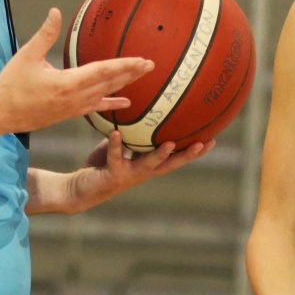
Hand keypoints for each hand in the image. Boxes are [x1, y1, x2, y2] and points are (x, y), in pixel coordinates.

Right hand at [0, 9, 152, 133]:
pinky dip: (111, 102)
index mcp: (67, 82)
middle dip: (132, 73)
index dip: (124, 65)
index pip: (103, 71)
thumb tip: (55, 11)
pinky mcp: (69, 114)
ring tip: (142, 77)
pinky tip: (124, 103)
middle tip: (151, 65)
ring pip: (105, 95)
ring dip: (124, 85)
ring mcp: (73, 108)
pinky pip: (95, 107)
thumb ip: (45, 34)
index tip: (142, 60)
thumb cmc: (11, 85)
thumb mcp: (27, 56)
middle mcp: (75, 98)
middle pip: (110, 83)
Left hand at [63, 131, 213, 212]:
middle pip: (172, 163)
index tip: (213, 139)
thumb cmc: (104, 164)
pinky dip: (116, 144)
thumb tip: (143, 106)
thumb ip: (133, 132)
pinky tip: (116, 132)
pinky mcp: (113, 175)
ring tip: (169, 143)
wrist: (80, 189)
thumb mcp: (123, 146)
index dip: (195, 150)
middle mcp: (144, 172)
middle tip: (203, 143)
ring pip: (149, 165)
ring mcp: (130, 175)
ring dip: (160, 155)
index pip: (178, 157)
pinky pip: (115, 156)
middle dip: (188, 154)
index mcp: (149, 165)